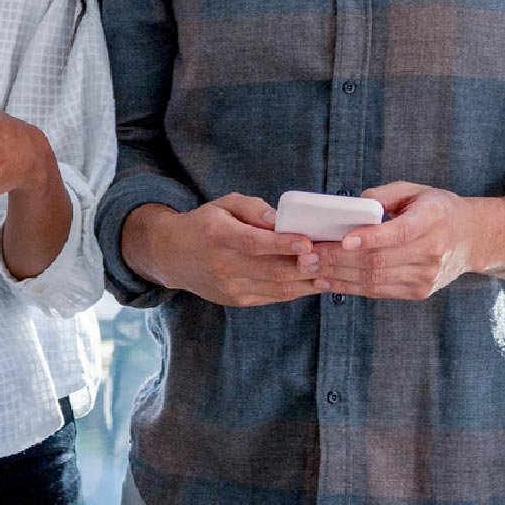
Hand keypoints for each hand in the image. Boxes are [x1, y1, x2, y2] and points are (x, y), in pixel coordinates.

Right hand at [123, 193, 318, 306]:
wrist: (173, 256)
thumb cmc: (204, 224)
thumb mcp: (222, 204)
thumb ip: (252, 207)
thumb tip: (279, 219)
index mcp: (218, 235)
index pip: (252, 243)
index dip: (281, 244)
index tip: (307, 242)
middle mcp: (222, 264)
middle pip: (270, 269)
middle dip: (304, 265)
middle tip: (331, 257)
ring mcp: (229, 286)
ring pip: (276, 288)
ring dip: (307, 282)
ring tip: (331, 272)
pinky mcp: (236, 300)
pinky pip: (273, 297)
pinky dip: (296, 290)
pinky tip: (313, 282)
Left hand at [315, 182, 489, 299]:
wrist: (472, 239)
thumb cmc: (436, 209)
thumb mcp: (416, 191)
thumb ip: (385, 195)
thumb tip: (353, 205)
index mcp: (433, 219)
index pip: (400, 232)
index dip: (371, 237)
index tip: (344, 239)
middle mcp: (432, 251)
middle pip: (380, 260)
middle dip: (338, 259)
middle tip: (307, 255)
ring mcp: (427, 276)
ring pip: (376, 279)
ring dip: (338, 275)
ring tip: (310, 268)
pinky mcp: (419, 291)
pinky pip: (379, 291)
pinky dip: (350, 287)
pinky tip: (328, 281)